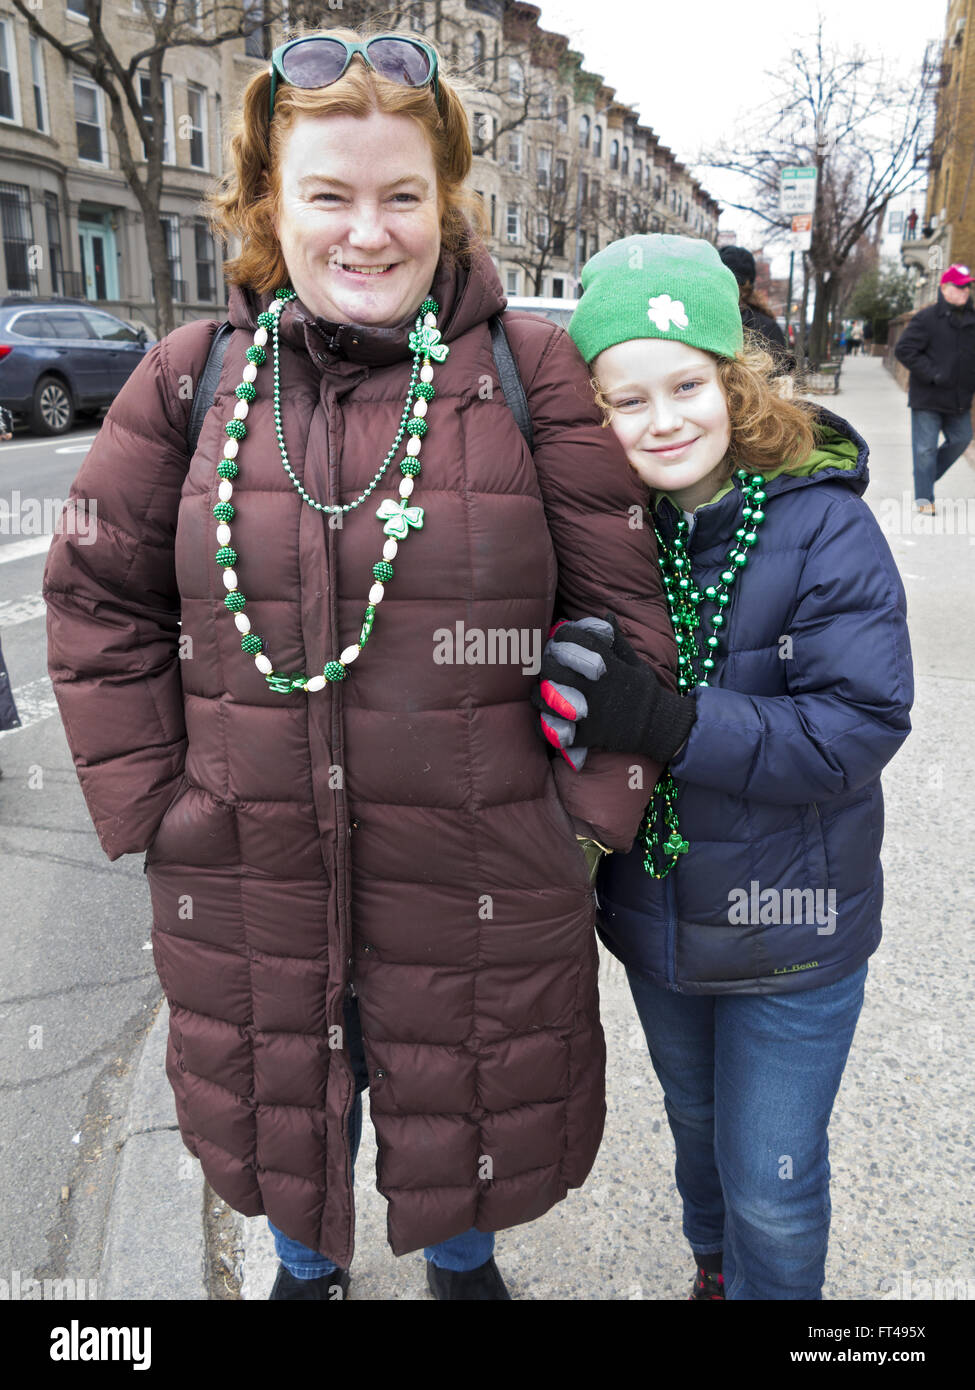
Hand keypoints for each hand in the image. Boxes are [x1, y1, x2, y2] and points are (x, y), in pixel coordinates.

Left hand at [533, 613, 696, 763]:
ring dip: (539, 693)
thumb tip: (605, 615)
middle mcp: (597, 687)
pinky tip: (545, 717)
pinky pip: (555, 732)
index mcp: (609, 666)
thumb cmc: (643, 690)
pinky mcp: (587, 735)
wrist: (659, 726)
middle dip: (546, 663)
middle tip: (547, 663)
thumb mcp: (635, 662)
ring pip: (548, 700)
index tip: (560, 636)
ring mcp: (590, 712)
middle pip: (554, 668)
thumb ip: (616, 640)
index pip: (578, 641)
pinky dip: (544, 726)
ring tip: (541, 689)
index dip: (564, 634)